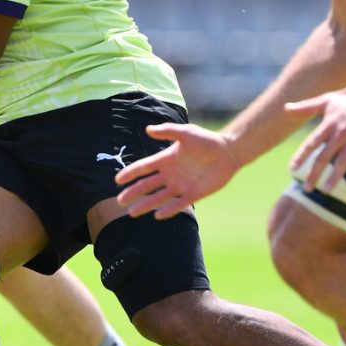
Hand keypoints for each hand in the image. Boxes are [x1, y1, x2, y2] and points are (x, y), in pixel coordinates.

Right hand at [115, 123, 239, 218]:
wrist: (228, 152)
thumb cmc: (206, 140)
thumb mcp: (185, 132)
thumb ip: (167, 131)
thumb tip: (148, 130)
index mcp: (165, 159)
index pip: (143, 168)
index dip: (130, 173)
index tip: (117, 180)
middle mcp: (170, 174)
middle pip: (147, 186)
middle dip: (133, 193)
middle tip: (120, 202)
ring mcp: (180, 185)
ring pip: (159, 197)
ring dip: (146, 205)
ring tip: (133, 213)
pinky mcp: (193, 194)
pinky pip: (178, 204)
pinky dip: (168, 210)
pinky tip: (157, 215)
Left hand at [286, 79, 345, 193]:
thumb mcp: (324, 101)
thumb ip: (305, 107)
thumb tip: (285, 108)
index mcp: (327, 125)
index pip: (310, 144)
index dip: (301, 157)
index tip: (292, 169)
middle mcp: (340, 134)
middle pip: (324, 157)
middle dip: (314, 174)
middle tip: (306, 189)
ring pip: (343, 163)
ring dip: (334, 179)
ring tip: (326, 192)